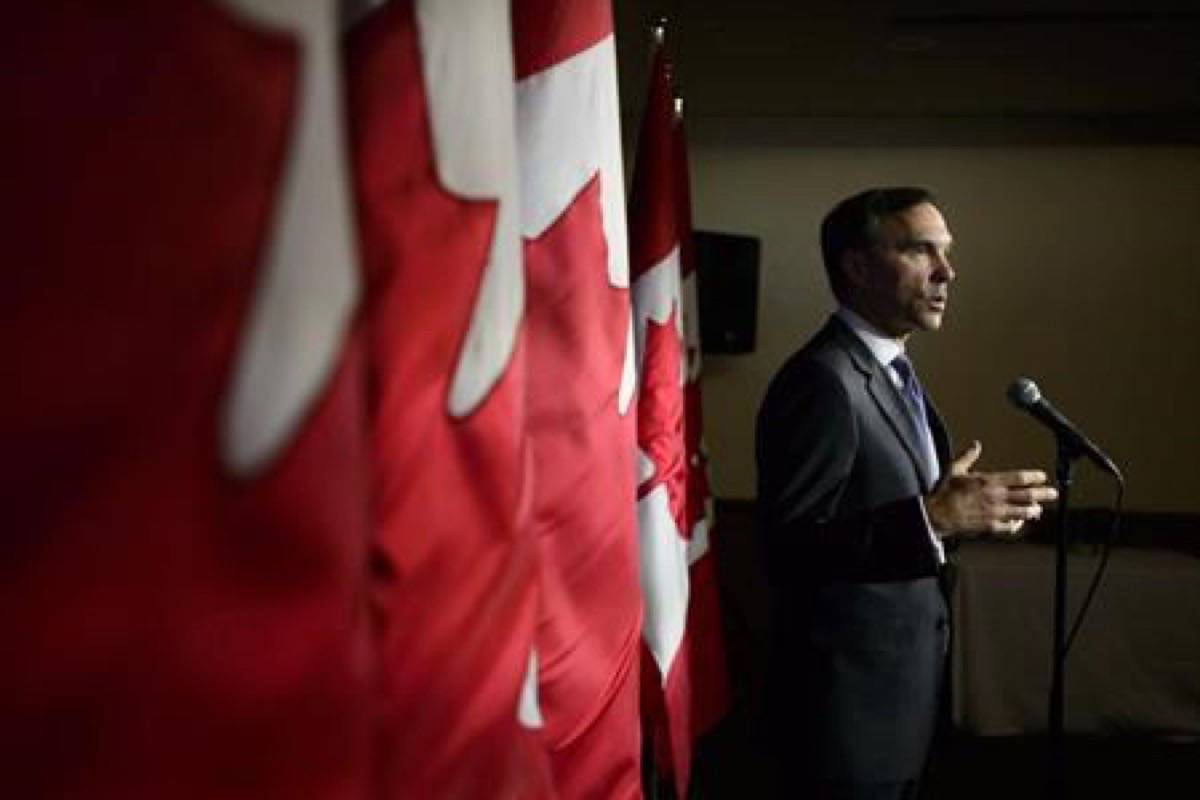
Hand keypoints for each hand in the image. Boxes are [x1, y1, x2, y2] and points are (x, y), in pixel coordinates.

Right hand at [925, 441, 1058, 537]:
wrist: (938, 514)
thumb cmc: (945, 492)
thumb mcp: (955, 469)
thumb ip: (968, 456)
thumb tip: (975, 445)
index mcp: (989, 481)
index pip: (1019, 478)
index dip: (1034, 477)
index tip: (1042, 476)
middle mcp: (995, 497)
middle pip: (1027, 495)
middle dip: (1043, 494)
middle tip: (1052, 493)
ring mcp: (995, 513)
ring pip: (1023, 512)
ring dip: (1033, 511)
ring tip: (1038, 510)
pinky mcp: (991, 526)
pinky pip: (1010, 527)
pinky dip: (1017, 525)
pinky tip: (1019, 523)